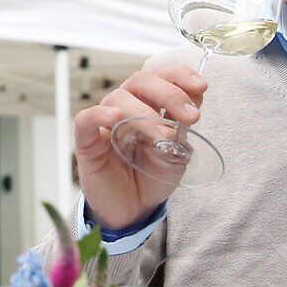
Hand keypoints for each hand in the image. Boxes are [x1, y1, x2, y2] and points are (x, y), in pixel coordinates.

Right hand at [73, 64, 206, 229]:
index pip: (161, 76)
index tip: (201, 87)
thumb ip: (181, 133)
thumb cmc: (151, 177)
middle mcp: (126, 107)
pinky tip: (115, 117)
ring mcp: (106, 123)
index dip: (180, 76)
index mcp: (149, 104)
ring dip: (144, 111)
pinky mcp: (88, 142)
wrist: (133, 210)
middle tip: (190, 116)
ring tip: (164, 134)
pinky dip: (100, 114)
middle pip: (141, 81)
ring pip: (118, 98)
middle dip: (170, 93)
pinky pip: (86, 120)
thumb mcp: (176, 155)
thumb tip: (189, 111)